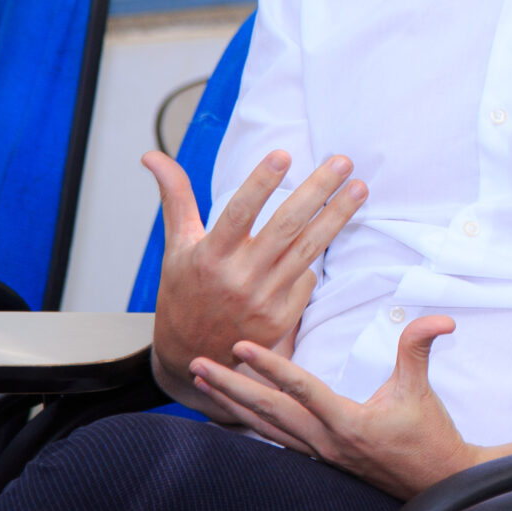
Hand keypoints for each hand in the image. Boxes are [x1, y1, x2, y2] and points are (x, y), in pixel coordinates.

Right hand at [144, 148, 365, 408]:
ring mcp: (263, 300)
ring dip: (337, 217)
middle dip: (318, 191)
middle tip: (343, 162)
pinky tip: (325, 234)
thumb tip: (151, 155)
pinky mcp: (281, 319)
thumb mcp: (175, 247)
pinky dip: (312, 257)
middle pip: (286, 227)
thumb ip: (175, 199)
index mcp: (209, 256)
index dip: (260, 183)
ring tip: (359, 189)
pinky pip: (306, 279)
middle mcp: (238, 278)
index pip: (239, 212)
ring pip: (307, 250)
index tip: (283, 154)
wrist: (193, 355)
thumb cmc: (183, 294)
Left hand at [186, 316, 478, 498]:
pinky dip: (250, 423)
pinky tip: (231, 412)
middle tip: (196, 363)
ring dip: (231, 404)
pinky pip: (276, 439)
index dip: (270, 366)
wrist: (436, 483)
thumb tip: (440, 318)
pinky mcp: (319, 459)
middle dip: (229, 387)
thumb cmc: (429, 437)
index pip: (301, 389)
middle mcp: (326, 442)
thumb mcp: (422, 390)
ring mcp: (319, 454)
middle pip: (268, 411)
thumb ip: (419, 349)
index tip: (239, 347)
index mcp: (349, 423)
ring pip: (265, 427)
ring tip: (202, 381)